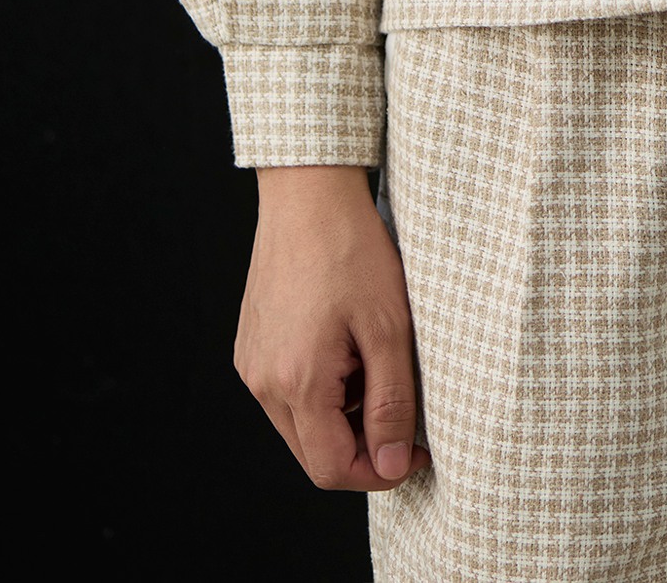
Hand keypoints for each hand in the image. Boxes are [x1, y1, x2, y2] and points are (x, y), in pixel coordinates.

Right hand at [235, 166, 430, 491]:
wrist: (308, 193)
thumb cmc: (350, 249)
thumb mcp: (389, 327)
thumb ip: (391, 403)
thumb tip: (394, 465)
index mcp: (296, 382)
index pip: (331, 469)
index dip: (380, 472)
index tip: (416, 450)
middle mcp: (262, 382)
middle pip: (313, 453)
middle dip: (362, 445)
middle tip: (402, 407)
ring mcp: (251, 364)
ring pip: (299, 425)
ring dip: (342, 416)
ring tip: (373, 362)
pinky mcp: (250, 345)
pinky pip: (285, 393)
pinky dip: (321, 389)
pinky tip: (346, 346)